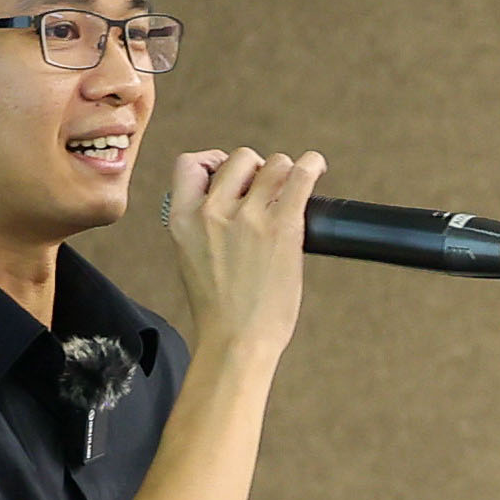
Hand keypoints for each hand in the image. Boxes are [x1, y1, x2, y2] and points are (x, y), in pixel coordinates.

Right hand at [162, 144, 321, 365]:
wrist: (236, 340)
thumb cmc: (219, 311)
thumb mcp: (190, 258)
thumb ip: (201, 226)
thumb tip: (226, 202)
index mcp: (182, 218)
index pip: (189, 164)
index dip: (212, 161)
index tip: (229, 173)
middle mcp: (212, 211)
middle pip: (239, 159)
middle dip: (256, 169)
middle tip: (267, 188)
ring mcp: (248, 216)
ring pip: (273, 164)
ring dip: (285, 172)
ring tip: (292, 186)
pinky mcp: (282, 226)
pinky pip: (301, 176)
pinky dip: (312, 166)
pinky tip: (317, 169)